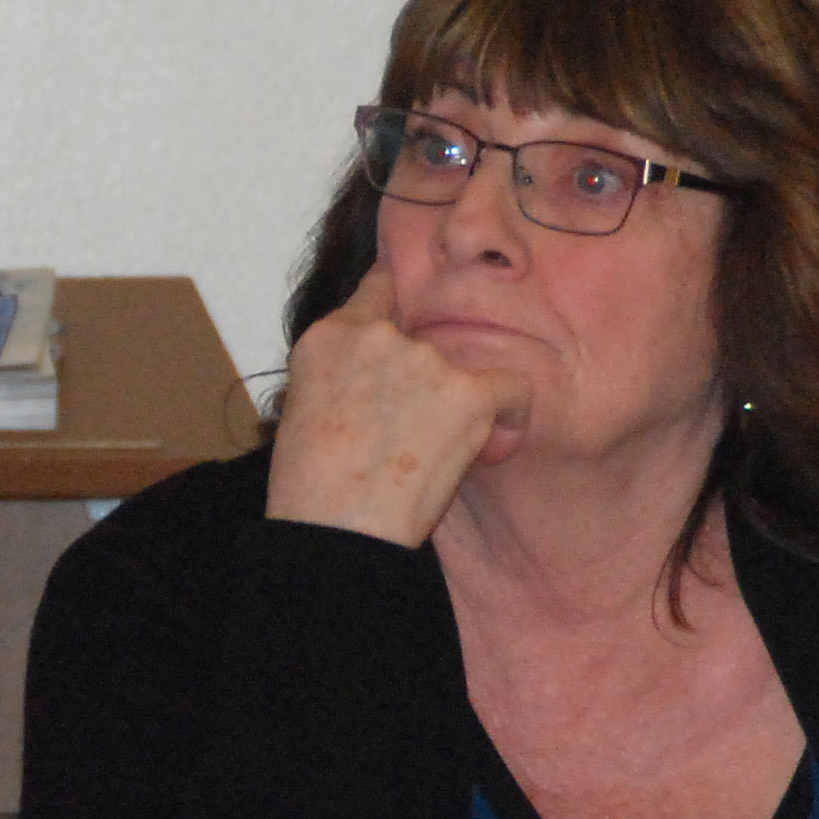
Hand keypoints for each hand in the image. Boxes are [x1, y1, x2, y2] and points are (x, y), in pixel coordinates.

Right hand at [265, 267, 529, 546]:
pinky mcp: (466, 391)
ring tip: (429, 458)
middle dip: (426, 384)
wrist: (333, 529)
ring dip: (457, 407)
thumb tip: (387, 389)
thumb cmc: (311, 491)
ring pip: (466, 371)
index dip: (400, 312)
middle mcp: (377, 336)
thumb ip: (344, 378)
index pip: (379, 290)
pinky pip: (512, 389)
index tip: (414, 328)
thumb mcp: (305, 412)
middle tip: (409, 437)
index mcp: (327, 339)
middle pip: (427, 343)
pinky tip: (492, 443)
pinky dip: (511, 416)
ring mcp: (423, 359)